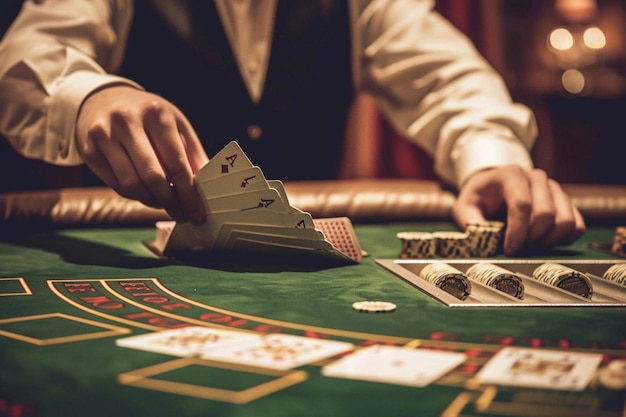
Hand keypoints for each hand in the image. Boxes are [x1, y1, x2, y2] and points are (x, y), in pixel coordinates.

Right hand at [76, 86, 207, 224]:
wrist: (103, 99)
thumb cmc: (147, 115)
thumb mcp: (174, 123)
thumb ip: (192, 152)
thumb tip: (207, 185)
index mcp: (156, 113)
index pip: (176, 163)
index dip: (189, 193)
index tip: (197, 213)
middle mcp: (127, 121)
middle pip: (153, 176)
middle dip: (171, 202)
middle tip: (182, 215)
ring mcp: (104, 135)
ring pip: (132, 184)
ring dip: (152, 201)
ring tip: (164, 204)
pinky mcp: (89, 150)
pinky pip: (116, 184)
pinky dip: (134, 196)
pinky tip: (146, 195)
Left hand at [451, 165, 584, 255]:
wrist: (493, 186)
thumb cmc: (479, 197)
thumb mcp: (464, 207)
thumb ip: (470, 222)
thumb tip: (486, 238)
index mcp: (510, 174)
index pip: (521, 204)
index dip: (517, 232)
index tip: (509, 249)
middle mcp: (536, 177)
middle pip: (545, 214)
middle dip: (531, 238)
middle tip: (518, 247)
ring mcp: (554, 188)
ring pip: (565, 220)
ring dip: (548, 240)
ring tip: (529, 244)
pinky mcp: (565, 201)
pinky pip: (577, 225)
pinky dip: (563, 239)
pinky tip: (544, 241)